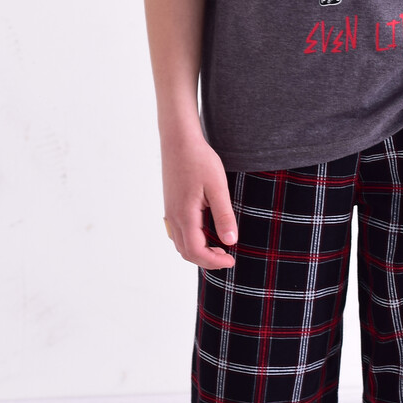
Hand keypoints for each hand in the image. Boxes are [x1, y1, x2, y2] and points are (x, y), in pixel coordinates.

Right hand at [160, 130, 238, 268]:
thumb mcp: (218, 187)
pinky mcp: (170, 205)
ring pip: (180, 244)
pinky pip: (178, 233)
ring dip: (198, 251)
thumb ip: (224, 215)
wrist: (179, 141)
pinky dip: (191, 240)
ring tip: (219, 246)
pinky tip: (205, 231)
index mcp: (185, 216)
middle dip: (207, 260)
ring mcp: (170, 212)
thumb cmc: (200, 160)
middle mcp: (173, 218)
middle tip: (227, 257)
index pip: (196, 252)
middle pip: (186, 252)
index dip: (215, 261)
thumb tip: (231, 241)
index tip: (232, 260)